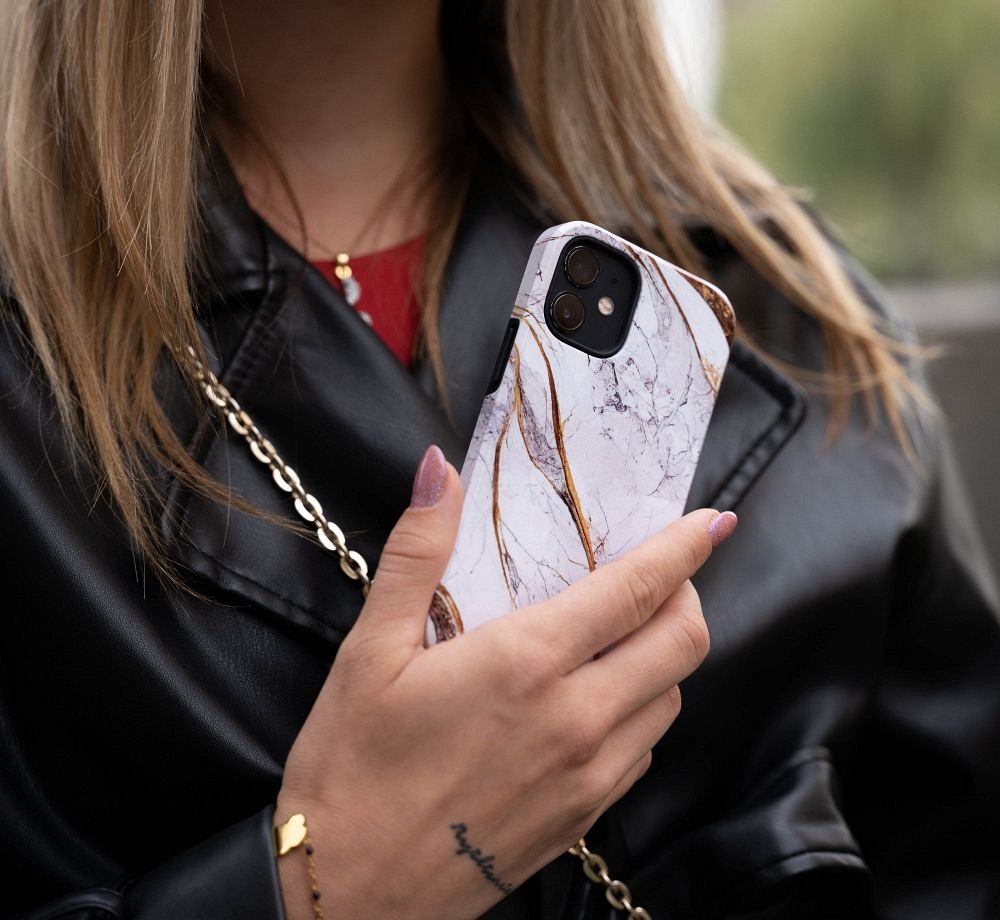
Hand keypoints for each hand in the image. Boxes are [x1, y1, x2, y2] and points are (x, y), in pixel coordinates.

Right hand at [275, 445, 733, 919]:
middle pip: (683, 643)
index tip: (714, 521)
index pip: (637, 590)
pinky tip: (599, 699)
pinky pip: (646, 750)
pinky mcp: (585, 820)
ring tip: (624, 632)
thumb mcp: (369, 650)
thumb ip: (416, 551)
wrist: (346, 896)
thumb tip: (439, 468)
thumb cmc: (351, 766)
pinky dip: (643, 709)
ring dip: (665, 654)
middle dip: (686, 594)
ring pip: (672, 697)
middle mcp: (577, 719)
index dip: (684, 547)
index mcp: (528, 664)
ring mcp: (589, 777)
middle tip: (656, 574)